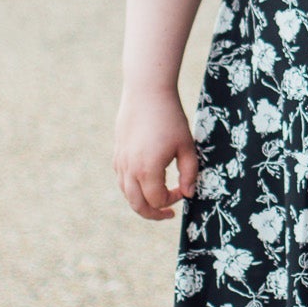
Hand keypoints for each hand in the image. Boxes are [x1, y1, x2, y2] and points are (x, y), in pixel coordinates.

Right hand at [114, 85, 197, 221]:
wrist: (147, 92)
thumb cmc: (170, 118)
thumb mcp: (187, 146)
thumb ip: (190, 174)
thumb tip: (188, 194)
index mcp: (148, 170)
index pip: (158, 200)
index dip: (173, 200)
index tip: (183, 190)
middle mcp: (129, 169)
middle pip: (138, 205)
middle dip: (153, 213)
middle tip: (168, 213)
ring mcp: (120, 161)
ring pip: (127, 194)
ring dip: (142, 201)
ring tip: (157, 200)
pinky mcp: (117, 153)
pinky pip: (122, 179)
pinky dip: (133, 187)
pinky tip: (146, 181)